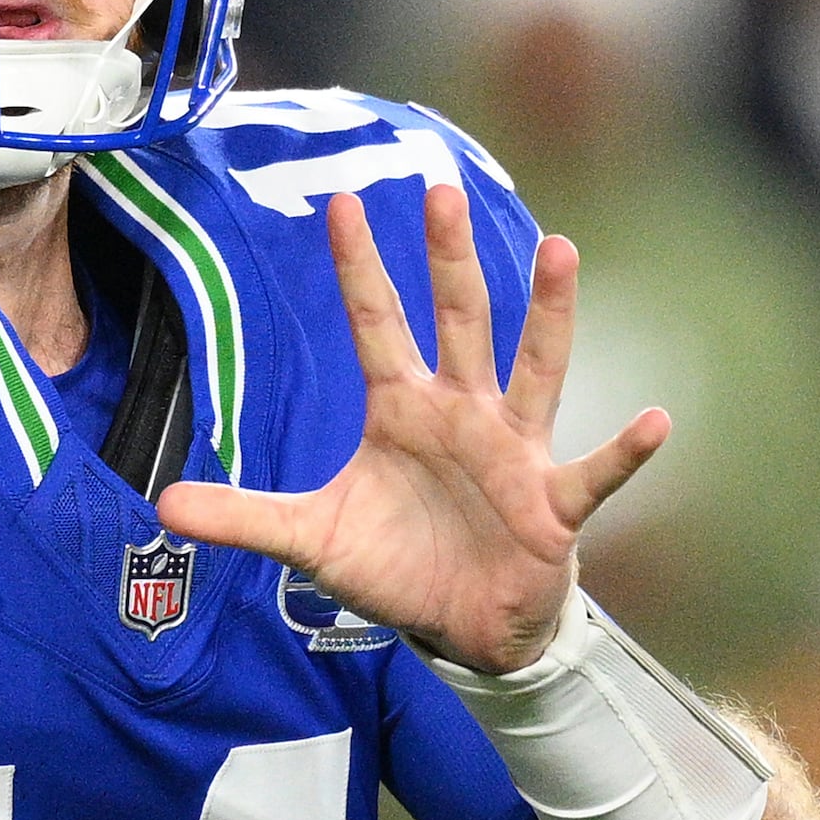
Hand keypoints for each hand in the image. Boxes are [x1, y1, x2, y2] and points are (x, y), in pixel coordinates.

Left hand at [155, 188, 666, 674]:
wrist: (464, 630)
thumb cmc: (398, 567)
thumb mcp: (311, 540)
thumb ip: (245, 517)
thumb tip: (162, 506)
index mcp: (403, 408)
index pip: (376, 323)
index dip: (358, 268)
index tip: (341, 202)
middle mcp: (462, 412)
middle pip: (458, 320)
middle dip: (449, 258)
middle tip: (441, 190)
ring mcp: (513, 451)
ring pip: (534, 369)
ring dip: (550, 313)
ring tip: (560, 249)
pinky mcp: (553, 504)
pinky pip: (595, 471)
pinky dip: (626, 451)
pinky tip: (658, 421)